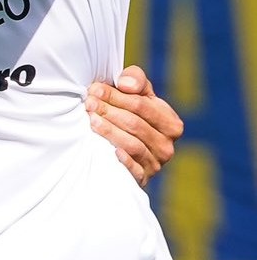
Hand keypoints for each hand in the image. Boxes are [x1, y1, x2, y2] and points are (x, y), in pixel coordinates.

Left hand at [87, 65, 182, 185]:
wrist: (129, 149)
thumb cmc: (132, 115)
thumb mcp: (139, 94)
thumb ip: (136, 80)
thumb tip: (125, 85)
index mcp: (171, 123)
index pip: (142, 106)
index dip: (117, 96)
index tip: (95, 89)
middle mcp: (167, 145)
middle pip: (134, 124)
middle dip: (108, 111)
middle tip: (88, 103)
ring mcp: (156, 163)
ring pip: (132, 144)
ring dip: (109, 131)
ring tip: (90, 119)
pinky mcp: (143, 178)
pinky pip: (134, 169)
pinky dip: (124, 160)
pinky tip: (111, 151)